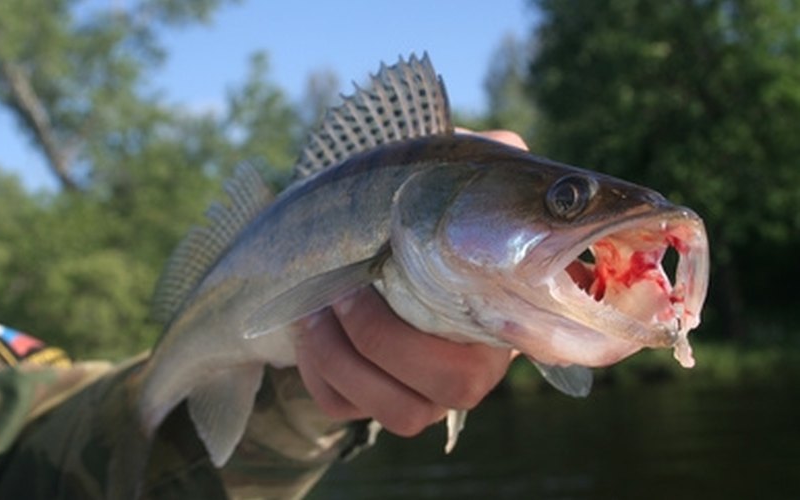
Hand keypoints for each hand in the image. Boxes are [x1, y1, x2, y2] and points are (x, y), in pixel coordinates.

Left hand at [294, 130, 526, 436]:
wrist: (360, 253)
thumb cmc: (412, 220)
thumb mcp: (444, 183)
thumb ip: (481, 158)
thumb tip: (506, 141)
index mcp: (503, 316)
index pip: (527, 345)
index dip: (495, 328)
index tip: (426, 278)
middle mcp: (471, 370)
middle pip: (454, 388)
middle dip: (389, 337)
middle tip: (350, 287)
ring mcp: (421, 397)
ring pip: (398, 414)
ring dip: (345, 356)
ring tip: (318, 304)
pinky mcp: (367, 406)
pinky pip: (345, 408)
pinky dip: (318, 370)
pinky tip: (310, 325)